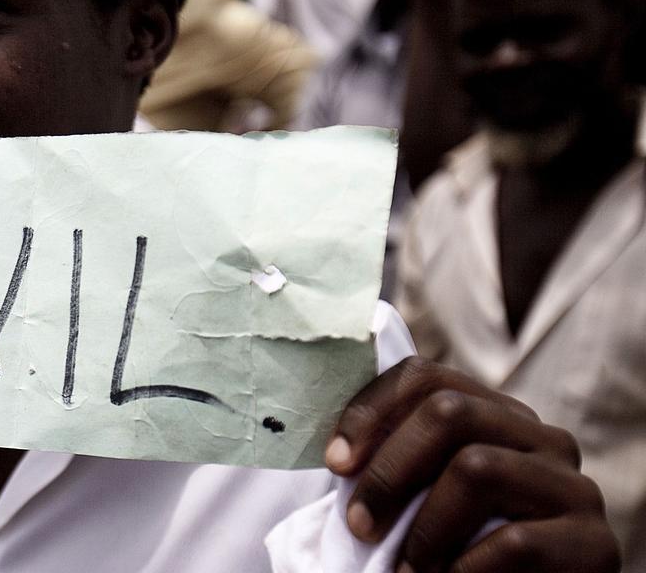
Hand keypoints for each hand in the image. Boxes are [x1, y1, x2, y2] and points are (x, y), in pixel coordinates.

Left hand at [327, 357, 620, 571]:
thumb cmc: (463, 553)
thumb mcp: (427, 498)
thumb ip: (402, 464)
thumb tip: (337, 451)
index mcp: (497, 417)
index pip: (425, 377)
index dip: (370, 412)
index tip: (335, 462)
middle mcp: (542, 439)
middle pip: (449, 412)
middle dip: (389, 471)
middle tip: (360, 524)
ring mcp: (573, 488)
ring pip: (477, 468)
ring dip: (425, 527)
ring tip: (407, 568)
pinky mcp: (595, 544)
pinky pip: (514, 542)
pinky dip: (464, 569)